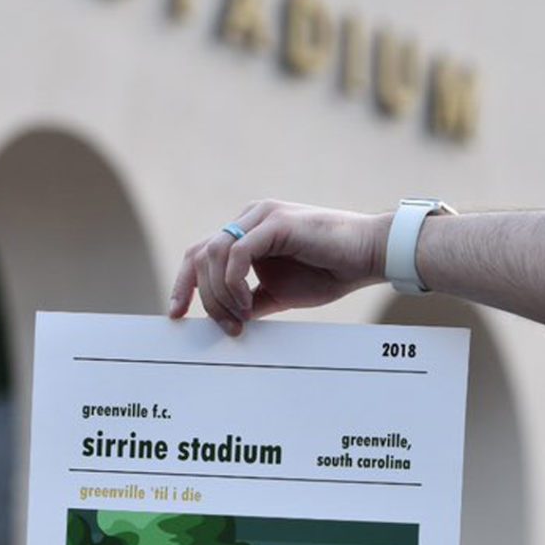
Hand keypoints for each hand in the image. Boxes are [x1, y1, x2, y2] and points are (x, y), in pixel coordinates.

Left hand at [169, 201, 392, 335]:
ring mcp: (261, 217)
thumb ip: (248, 302)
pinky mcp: (276, 222)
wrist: (368, 257)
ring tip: (241, 317)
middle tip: (227, 327)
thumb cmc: (329, 271)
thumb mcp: (277, 295)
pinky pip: (236, 253)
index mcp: (245, 234)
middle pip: (199, 256)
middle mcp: (248, 219)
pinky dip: (235, 283)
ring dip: (220, 294)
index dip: (183, 285)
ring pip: (213, 255)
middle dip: (203, 298)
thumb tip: (224, 322)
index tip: (176, 316)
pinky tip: (249, 304)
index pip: (200, 255)